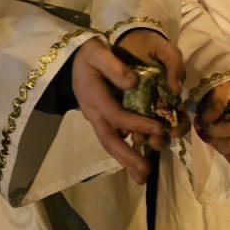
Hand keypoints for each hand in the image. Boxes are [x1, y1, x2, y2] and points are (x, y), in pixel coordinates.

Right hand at [71, 37, 164, 184]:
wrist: (70, 60)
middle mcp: (93, 113)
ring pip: (110, 144)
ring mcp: (96, 119)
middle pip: (110, 140)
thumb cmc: (87, 54)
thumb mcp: (97, 52)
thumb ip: (114, 66)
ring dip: (125, 161)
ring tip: (142, 177)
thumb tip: (133, 83)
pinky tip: (136, 163)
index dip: (138, 123)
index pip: (117, 116)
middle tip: (146, 173)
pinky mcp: (100, 119)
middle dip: (127, 157)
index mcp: (94, 98)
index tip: (159, 128)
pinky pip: (112, 139)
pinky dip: (123, 153)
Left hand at [115, 28, 189, 146]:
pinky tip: (123, 132)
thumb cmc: (152, 44)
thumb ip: (175, 66)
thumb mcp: (167, 51)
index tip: (174, 131)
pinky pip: (124, 119)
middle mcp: (155, 105)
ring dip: (142, 137)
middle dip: (159, 139)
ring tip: (139, 138)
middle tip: (154, 140)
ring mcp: (138, 105)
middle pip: (161, 129)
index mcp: (170, 96)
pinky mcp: (122, 102)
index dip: (180, 127)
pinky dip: (125, 128)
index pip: (180, 117)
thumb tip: (177, 89)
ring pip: (142, 129)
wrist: (128, 36)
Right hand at [197, 80, 229, 166]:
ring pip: (225, 152)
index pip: (214, 129)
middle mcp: (213, 132)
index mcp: (209, 120)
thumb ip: (216, 104)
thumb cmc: (228, 91)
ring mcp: (223, 140)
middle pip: (219, 143)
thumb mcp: (222, 92)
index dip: (225, 130)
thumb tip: (208, 117)